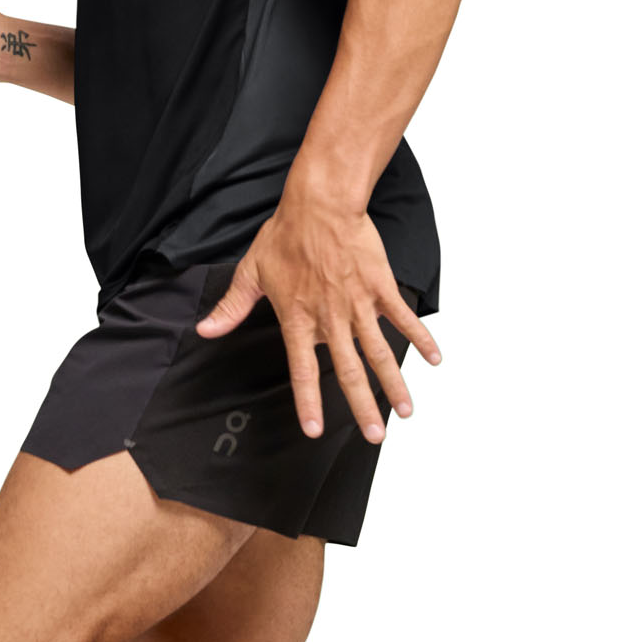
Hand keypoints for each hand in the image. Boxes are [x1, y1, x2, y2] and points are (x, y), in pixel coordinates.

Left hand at [195, 193, 441, 442]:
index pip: (304, 371)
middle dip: (364, 408)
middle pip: (351, 371)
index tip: (315, 430)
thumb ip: (232, 307)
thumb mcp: (252, 272)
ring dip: (394, 384)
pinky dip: (421, 337)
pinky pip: (403, 317)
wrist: (320, 205)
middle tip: (376, 436)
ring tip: (405, 412)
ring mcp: (358, 305)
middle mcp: (331, 319)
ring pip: (380, 352)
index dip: (309, 402)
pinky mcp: (380, 287)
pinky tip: (435, 358)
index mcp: (299, 319)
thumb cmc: (286, 235)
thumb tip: (206, 329)